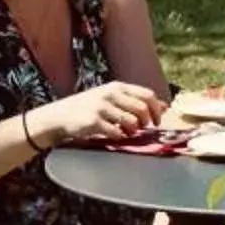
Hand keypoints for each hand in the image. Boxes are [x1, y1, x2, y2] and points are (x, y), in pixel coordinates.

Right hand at [35, 78, 163, 148]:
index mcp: (118, 87)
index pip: (147, 95)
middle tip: (142, 129)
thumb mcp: (112, 98)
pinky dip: (120, 137)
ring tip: (126, 132)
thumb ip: (135, 101)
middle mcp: (111, 94)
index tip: (157, 121)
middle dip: (147, 122)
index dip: (157, 109)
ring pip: (132, 122)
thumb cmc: (89, 107)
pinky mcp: (94, 121)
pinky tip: (115, 136)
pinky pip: (117, 132)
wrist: (60, 115)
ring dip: (133, 131)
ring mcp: (102, 107)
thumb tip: (165, 106)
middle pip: (142, 108)